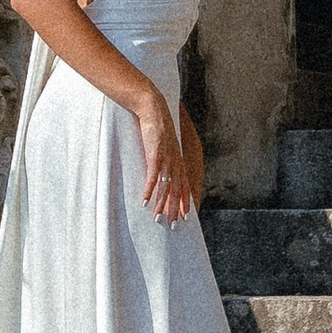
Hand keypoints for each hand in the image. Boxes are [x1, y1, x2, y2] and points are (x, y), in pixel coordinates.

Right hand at [132, 89, 193, 222]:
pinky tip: (145, 201)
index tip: (186, 216)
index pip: (184, 185)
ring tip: (157, 219)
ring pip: (166, 187)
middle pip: (177, 190)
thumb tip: (159, 166)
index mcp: (178, 159)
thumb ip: (162, 154)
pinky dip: (150, 190)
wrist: (152, 108)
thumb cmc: (156, 124)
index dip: (185, 201)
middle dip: (175, 209)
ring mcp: (166, 159)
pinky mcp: (155, 154)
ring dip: (162, 204)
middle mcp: (175, 161)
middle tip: (173, 225)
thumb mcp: (162, 142)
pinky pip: (153, 177)